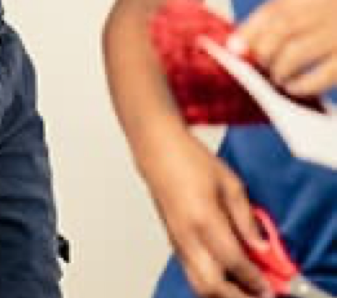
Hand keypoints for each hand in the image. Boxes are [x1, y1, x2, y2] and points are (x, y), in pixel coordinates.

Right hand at [140, 128, 269, 297]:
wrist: (155, 146)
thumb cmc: (188, 156)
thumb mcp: (229, 182)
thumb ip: (246, 218)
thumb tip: (262, 246)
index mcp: (203, 218)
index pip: (234, 262)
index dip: (256, 280)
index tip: (272, 287)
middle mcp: (186, 235)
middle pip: (212, 286)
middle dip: (239, 296)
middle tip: (261, 294)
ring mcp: (176, 239)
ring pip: (198, 285)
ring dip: (224, 293)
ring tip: (245, 288)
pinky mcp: (171, 239)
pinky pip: (191, 272)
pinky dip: (211, 282)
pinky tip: (226, 276)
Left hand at [233, 0, 336, 96]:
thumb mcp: (324, 5)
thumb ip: (289, 17)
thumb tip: (243, 41)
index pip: (276, 7)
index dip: (251, 29)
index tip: (234, 47)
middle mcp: (335, 6)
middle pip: (283, 28)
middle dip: (261, 50)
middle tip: (255, 65)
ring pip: (298, 51)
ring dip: (278, 68)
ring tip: (275, 77)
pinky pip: (323, 75)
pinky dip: (303, 84)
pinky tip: (295, 88)